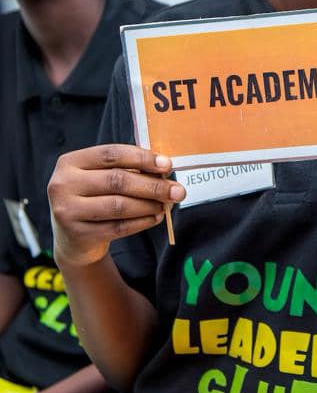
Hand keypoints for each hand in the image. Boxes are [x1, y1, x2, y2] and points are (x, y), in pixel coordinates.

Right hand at [49, 145, 185, 268]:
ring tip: (166, 205)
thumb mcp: (100, 177)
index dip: (142, 158)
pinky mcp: (78, 234)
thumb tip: (164, 169)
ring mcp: (67, 211)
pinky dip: (141, 222)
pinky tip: (155, 217)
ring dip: (149, 205)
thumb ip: (125, 169)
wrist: (71, 238)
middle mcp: (63, 184)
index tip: (167, 165)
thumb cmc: (93, 198)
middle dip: (153, 185)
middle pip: (117, 180)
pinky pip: (118, 227)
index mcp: (70, 162)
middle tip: (177, 190)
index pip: (111, 154)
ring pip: (119, 206)